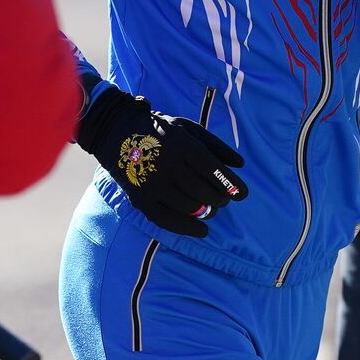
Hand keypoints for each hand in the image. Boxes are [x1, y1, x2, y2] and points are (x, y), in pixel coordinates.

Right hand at [76, 88, 246, 237]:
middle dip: (219, 199)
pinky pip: (166, 220)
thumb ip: (216, 146)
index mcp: (181, 144)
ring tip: (212, 210)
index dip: (229, 184)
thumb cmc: (161, 130)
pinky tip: (201, 230)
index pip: (211, 168)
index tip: (243, 194)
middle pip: (201, 190)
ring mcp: (152, 183)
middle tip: (225, 201)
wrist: (117, 131)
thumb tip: (241, 164)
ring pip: (187, 206)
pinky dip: (187, 228)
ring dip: (206, 212)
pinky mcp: (140, 198)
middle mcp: (167, 164)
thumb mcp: (189, 129)